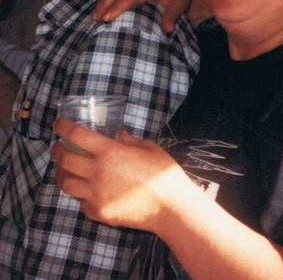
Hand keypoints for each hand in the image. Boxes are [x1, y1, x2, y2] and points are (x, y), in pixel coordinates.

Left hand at [52, 119, 188, 231]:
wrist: (171, 207)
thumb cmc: (164, 174)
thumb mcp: (150, 148)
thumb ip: (130, 140)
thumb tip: (119, 136)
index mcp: (111, 152)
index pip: (76, 135)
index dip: (63, 127)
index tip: (59, 124)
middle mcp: (98, 172)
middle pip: (64, 160)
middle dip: (57, 150)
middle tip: (59, 147)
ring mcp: (96, 195)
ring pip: (65, 183)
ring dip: (63, 173)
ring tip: (68, 169)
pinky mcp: (98, 212)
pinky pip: (79, 200)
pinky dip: (79, 192)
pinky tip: (87, 188)